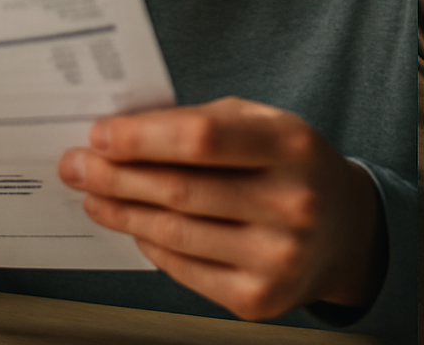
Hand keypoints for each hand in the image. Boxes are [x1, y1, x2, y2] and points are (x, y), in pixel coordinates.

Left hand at [58, 97, 387, 320]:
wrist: (345, 230)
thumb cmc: (294, 165)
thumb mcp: (266, 124)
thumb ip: (206, 123)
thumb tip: (127, 133)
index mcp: (293, 144)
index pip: (203, 138)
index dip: (144, 137)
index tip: (101, 134)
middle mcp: (291, 201)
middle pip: (180, 189)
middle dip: (116, 175)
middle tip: (77, 165)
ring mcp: (276, 255)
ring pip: (174, 232)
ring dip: (122, 212)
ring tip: (94, 194)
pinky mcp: (258, 299)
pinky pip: (182, 269)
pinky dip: (149, 244)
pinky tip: (132, 225)